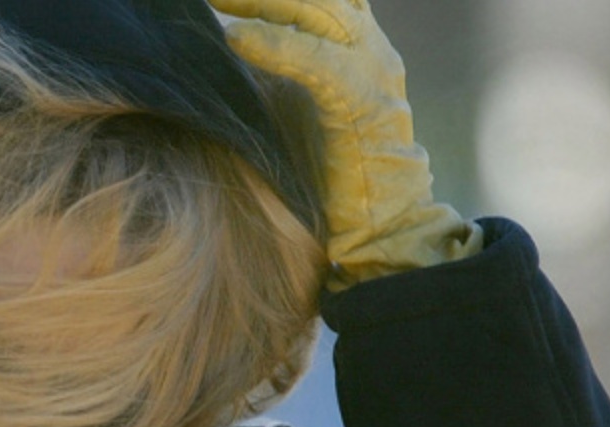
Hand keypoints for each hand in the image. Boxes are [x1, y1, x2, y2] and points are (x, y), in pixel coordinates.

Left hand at [210, 0, 480, 287]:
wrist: (385, 222)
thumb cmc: (336, 173)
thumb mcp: (303, 107)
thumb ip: (280, 74)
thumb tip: (224, 53)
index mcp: (358, 46)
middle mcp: (371, 49)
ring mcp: (373, 72)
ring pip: (322, 14)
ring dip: (265, 4)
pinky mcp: (364, 106)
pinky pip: (321, 64)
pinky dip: (279, 47)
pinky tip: (237, 39)